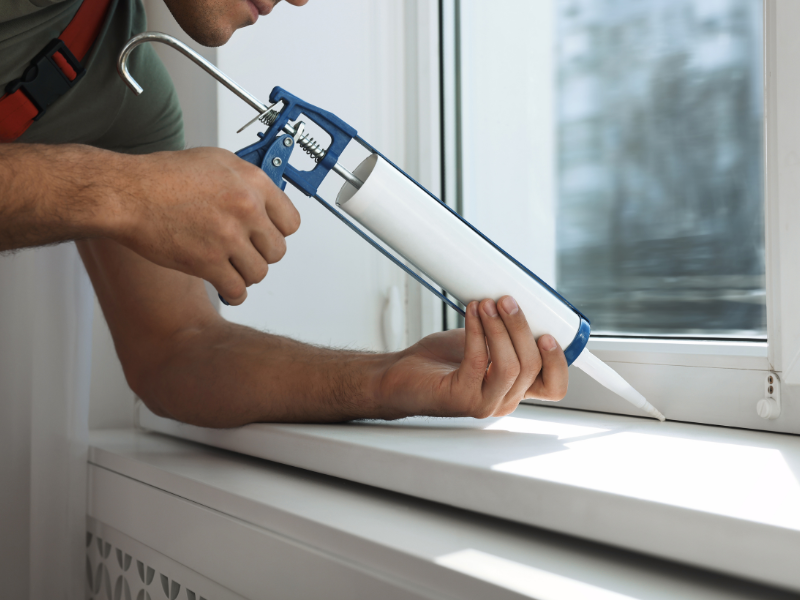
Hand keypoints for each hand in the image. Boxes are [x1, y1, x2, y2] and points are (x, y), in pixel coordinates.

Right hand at [116, 147, 299, 304]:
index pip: (291, 222)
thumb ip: (246, 182)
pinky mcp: (209, 261)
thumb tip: (264, 200)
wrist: (128, 194)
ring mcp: (228, 236)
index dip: (278, 233)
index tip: (267, 237)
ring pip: (259, 272)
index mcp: (252, 182)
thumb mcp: (216, 161)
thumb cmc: (163, 177)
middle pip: (277, 250)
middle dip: (261, 255)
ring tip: (232, 268)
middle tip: (245, 253)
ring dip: (246, 274)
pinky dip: (233, 293)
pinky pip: (237, 289)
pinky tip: (226, 287)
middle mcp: (246, 208)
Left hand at [377, 296, 568, 418]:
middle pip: (532, 367)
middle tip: (506, 301)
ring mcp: (483, 402)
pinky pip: (478, 362)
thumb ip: (504, 332)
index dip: (558, 363)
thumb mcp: (483, 342)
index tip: (548, 333)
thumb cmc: (440, 360)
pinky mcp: (461, 398)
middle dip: (521, 328)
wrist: (400, 375)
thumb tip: (516, 300)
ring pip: (510, 367)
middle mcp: (503, 399)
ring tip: (487, 304)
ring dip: (500, 329)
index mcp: (515, 387)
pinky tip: (471, 314)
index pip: (554, 387)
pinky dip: (476, 332)